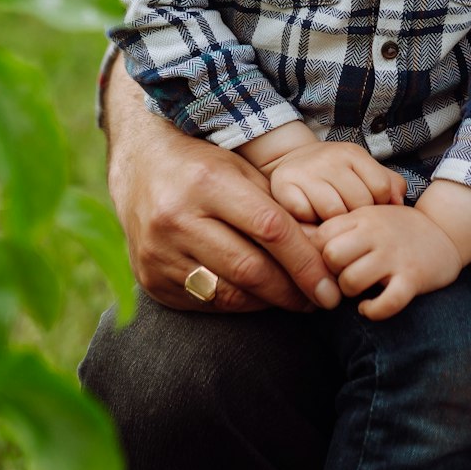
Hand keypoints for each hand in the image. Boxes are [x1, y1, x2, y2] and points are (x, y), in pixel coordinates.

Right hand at [104, 58, 341, 312]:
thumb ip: (278, 206)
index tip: (331, 287)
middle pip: (250, 269)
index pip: (270, 230)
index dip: (306, 263)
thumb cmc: (203, 165)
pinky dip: (238, 304)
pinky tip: (257, 297)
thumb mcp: (241, 170)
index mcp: (206, 182)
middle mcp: (176, 217)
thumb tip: (324, 252)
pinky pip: (205, 303)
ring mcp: (159, 252)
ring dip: (269, 303)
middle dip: (293, 291)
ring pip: (228, 294)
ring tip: (294, 300)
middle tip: (320, 301)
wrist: (139, 165)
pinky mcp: (150, 278)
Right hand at [264, 141, 406, 222]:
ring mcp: (305, 170)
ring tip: (330, 219)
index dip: (377, 204)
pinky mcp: (283, 185)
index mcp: (352, 153)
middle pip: (359, 202)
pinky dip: (309, 221)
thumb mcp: (364, 173)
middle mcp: (329, 157)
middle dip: (356, 216)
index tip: (366, 206)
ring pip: (334, 212)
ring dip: (333, 222)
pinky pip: (306, 215)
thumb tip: (398, 204)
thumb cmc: (335, 176)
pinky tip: (310, 216)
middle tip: (347, 216)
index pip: (381, 188)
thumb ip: (389, 186)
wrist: (290, 162)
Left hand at [318, 204, 462, 320]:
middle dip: (330, 274)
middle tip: (340, 279)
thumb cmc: (395, 230)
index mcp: (360, 217)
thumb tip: (296, 242)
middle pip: (331, 257)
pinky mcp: (413, 278)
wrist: (445, 233)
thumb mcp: (366, 217)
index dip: (316, 255)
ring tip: (357, 292)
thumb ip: (338, 227)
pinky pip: (386, 302)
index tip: (325, 265)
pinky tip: (370, 308)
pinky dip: (373, 311)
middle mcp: (376, 233)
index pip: (320, 236)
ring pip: (352, 281)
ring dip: (350, 294)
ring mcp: (395, 256)